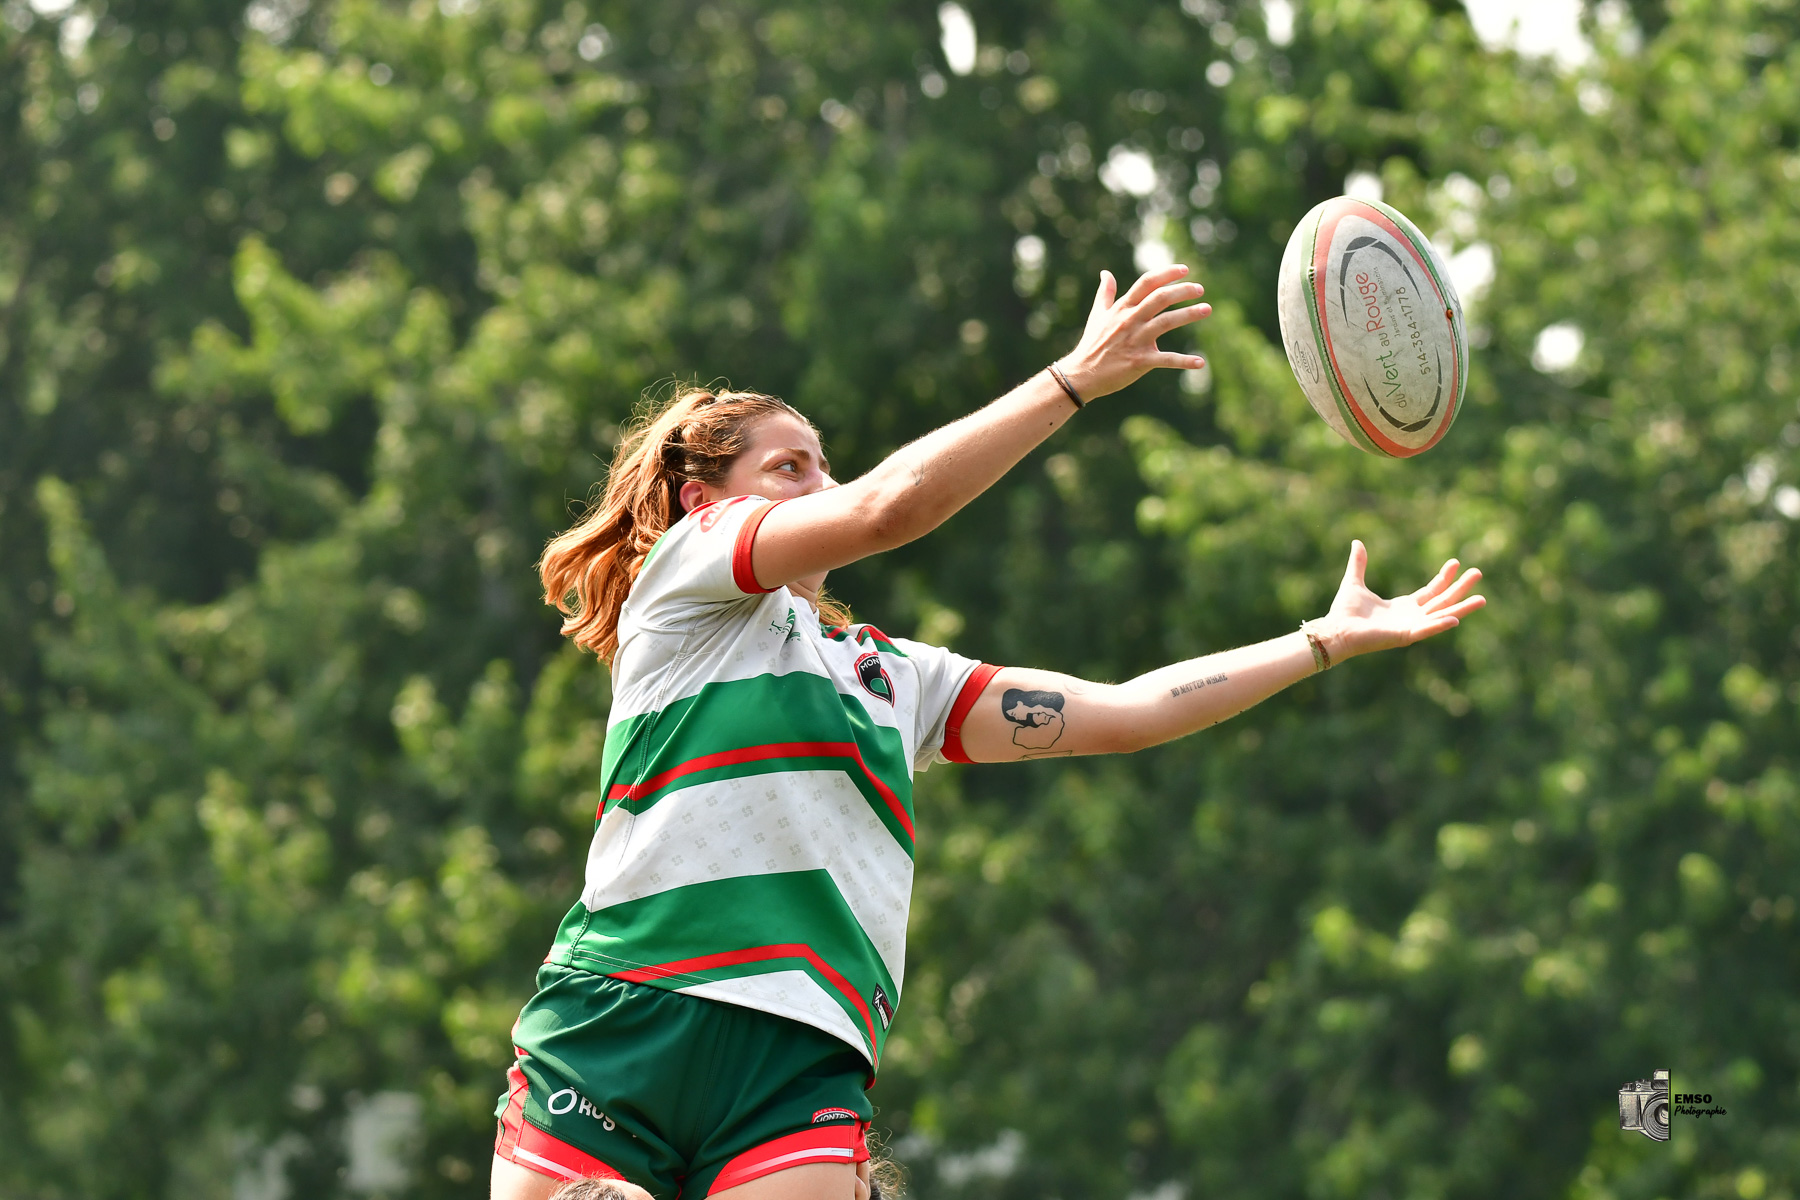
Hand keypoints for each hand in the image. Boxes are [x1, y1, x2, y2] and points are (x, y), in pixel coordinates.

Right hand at [1058, 264, 1210, 400]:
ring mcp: (1135, 340)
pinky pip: (1166, 359)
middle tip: (1200, 289)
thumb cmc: (1091, 344)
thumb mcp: (1097, 315)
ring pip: (1166, 322)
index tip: (1184, 270)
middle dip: (1182, 291)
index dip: (1166, 274)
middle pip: (1160, 298)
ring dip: (1189, 314)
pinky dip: (1184, 361)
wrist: (1081, 374)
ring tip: (1206, 309)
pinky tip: (1200, 362)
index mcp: (1122, 308)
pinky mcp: (1139, 361)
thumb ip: (1105, 293)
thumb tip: (1106, 273)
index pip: (1146, 283)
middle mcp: (1130, 320)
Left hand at [1312, 540, 1485, 661]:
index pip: (1431, 591)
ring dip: (1462, 608)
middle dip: (1461, 588)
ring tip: (1482, 599)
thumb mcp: (1354, 582)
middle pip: (1442, 601)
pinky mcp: (1404, 636)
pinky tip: (1456, 619)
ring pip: (1442, 616)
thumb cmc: (1344, 612)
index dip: (1443, 578)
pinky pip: (1426, 630)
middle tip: (1478, 573)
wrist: (1335, 630)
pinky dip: (1440, 625)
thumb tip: (1357, 542)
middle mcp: (1410, 617)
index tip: (1456, 563)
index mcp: (1402, 607)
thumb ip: (1359, 563)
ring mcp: (1410, 627)